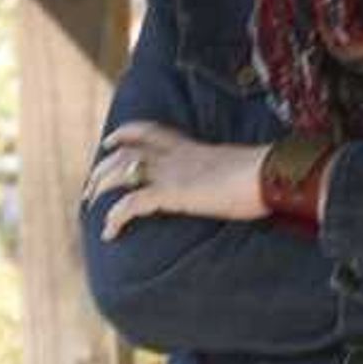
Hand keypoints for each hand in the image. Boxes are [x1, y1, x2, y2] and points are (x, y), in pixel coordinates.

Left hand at [87, 119, 265, 237]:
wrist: (273, 175)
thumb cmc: (268, 175)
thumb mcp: (241, 170)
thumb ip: (227, 174)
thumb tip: (237, 186)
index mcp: (192, 147)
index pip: (151, 131)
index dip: (126, 133)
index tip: (111, 141)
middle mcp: (177, 155)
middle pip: (126, 151)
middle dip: (103, 168)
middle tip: (90, 187)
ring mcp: (172, 172)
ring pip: (120, 172)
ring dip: (100, 187)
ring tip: (89, 206)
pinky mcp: (172, 193)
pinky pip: (131, 204)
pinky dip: (115, 218)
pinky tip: (108, 233)